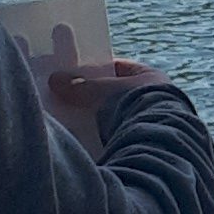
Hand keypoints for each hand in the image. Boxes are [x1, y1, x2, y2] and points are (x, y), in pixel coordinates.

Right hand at [42, 55, 168, 139]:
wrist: (153, 142)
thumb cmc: (130, 105)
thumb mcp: (100, 90)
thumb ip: (78, 86)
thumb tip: (55, 80)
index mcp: (151, 77)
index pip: (121, 68)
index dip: (98, 70)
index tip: (77, 74)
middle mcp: (158, 98)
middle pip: (118, 95)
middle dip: (97, 98)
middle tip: (72, 100)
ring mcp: (154, 123)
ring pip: (119, 118)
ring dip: (101, 120)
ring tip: (76, 122)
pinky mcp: (147, 145)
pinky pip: (121, 137)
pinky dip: (106, 138)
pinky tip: (89, 141)